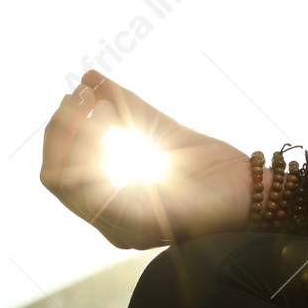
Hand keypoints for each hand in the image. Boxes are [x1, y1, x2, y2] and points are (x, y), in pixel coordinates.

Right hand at [39, 70, 251, 249]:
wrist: (253, 188)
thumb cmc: (212, 167)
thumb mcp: (160, 129)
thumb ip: (125, 107)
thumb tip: (89, 78)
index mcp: (112, 206)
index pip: (58, 172)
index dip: (61, 130)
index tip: (79, 94)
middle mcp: (112, 225)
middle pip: (54, 177)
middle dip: (62, 129)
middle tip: (81, 95)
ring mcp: (125, 230)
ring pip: (67, 180)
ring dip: (77, 133)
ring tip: (101, 103)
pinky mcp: (141, 227)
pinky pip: (94, 189)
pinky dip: (94, 145)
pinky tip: (112, 118)